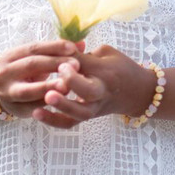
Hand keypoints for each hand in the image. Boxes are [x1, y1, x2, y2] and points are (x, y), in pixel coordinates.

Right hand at [0, 40, 79, 118]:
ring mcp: (8, 92)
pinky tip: (62, 100)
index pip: (34, 48)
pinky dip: (47, 103)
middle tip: (76, 65)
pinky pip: (33, 107)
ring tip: (67, 85)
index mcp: (10, 56)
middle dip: (55, 64)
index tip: (73, 47)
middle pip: (32, 65)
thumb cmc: (23, 72)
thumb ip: (56, 51)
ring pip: (29, 90)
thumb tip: (81, 43)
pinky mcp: (16, 109)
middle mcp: (6, 73)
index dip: (54, 47)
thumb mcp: (34, 59)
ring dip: (49, 87)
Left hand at [34, 43, 156, 129]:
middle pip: (89, 91)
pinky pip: (71, 123)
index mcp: (107, 72)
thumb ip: (84, 54)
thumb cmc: (121, 68)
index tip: (62, 57)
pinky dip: (54, 120)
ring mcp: (95, 106)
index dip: (74, 60)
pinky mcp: (88, 116)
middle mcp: (102, 91)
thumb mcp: (107, 54)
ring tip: (44, 98)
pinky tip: (37, 113)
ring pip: (79, 112)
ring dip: (61, 106)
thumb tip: (60, 51)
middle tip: (58, 74)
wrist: (137, 92)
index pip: (90, 66)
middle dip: (72, 82)